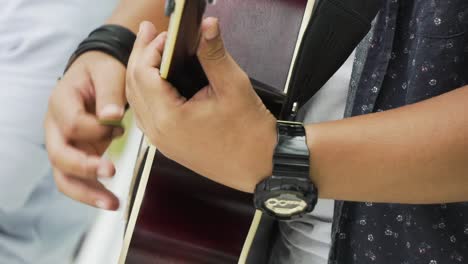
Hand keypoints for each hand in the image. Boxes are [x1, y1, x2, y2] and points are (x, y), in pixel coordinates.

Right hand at [45, 51, 126, 209]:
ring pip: (64, 176)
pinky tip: (111, 201)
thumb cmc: (102, 72)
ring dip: (87, 192)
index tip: (120, 126)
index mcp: (61, 102)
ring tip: (113, 204)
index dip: (96, 129)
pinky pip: (78, 180)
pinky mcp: (77, 155)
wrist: (97, 75)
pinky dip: (92, 192)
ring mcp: (64, 144)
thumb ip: (110, 93)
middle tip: (112, 172)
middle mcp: (56, 126)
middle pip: (59, 156)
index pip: (72, 124)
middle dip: (84, 168)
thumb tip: (111, 117)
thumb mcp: (109, 73)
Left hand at [126, 19, 276, 192]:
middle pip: (133, 85)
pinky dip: (147, 93)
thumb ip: (214, 54)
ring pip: (136, 101)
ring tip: (151, 51)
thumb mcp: (234, 87)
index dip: (151, 48)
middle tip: (149, 32)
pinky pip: (147, 115)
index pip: (143, 73)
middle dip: (140, 54)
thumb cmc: (251, 136)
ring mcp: (162, 142)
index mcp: (170, 119)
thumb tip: (207, 27)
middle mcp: (159, 133)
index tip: (168, 34)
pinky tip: (158, 81)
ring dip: (141, 73)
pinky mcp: (169, 145)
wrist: (261, 167)